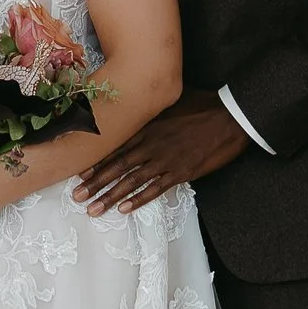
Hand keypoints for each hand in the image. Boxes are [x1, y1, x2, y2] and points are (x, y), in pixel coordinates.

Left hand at [76, 88, 246, 214]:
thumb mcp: (172, 100)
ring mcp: (166, 160)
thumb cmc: (203, 104)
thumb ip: (153, 107)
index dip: (96, 162)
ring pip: (132, 181)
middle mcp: (152, 144)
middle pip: (117, 167)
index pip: (116, 147)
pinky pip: (156, 189)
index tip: (79, 174)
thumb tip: (139, 103)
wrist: (230, 116)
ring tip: (94, 209)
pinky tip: (124, 209)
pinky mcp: (181, 172)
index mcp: (148, 126)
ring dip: (111, 196)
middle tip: (77, 196)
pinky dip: (139, 200)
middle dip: (95, 183)